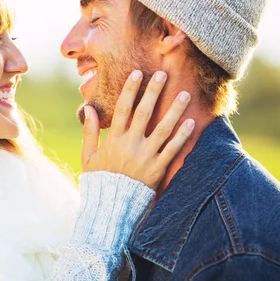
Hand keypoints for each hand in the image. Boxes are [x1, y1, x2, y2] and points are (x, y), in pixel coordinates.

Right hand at [81, 70, 194, 189]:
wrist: (111, 207)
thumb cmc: (98, 180)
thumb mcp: (88, 156)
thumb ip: (89, 131)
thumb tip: (88, 108)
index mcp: (113, 139)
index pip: (122, 109)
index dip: (130, 90)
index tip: (137, 73)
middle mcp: (130, 145)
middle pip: (144, 113)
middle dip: (153, 92)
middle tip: (162, 74)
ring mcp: (145, 156)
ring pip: (163, 128)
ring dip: (174, 110)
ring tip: (184, 94)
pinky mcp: (157, 169)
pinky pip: (172, 149)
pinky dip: (182, 136)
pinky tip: (191, 122)